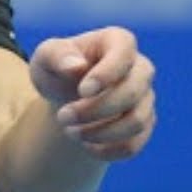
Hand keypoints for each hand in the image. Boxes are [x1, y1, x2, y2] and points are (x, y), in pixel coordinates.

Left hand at [29, 26, 156, 160]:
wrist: (63, 96)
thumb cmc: (56, 69)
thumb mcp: (45, 57)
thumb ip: (57, 56)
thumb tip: (77, 67)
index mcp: (117, 41)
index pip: (124, 52)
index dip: (107, 73)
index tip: (82, 90)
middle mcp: (139, 68)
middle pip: (133, 91)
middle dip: (96, 110)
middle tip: (63, 117)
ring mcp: (145, 97)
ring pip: (137, 121)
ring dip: (101, 133)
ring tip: (70, 132)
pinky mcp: (144, 123)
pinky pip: (135, 144)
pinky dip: (109, 150)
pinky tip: (86, 146)